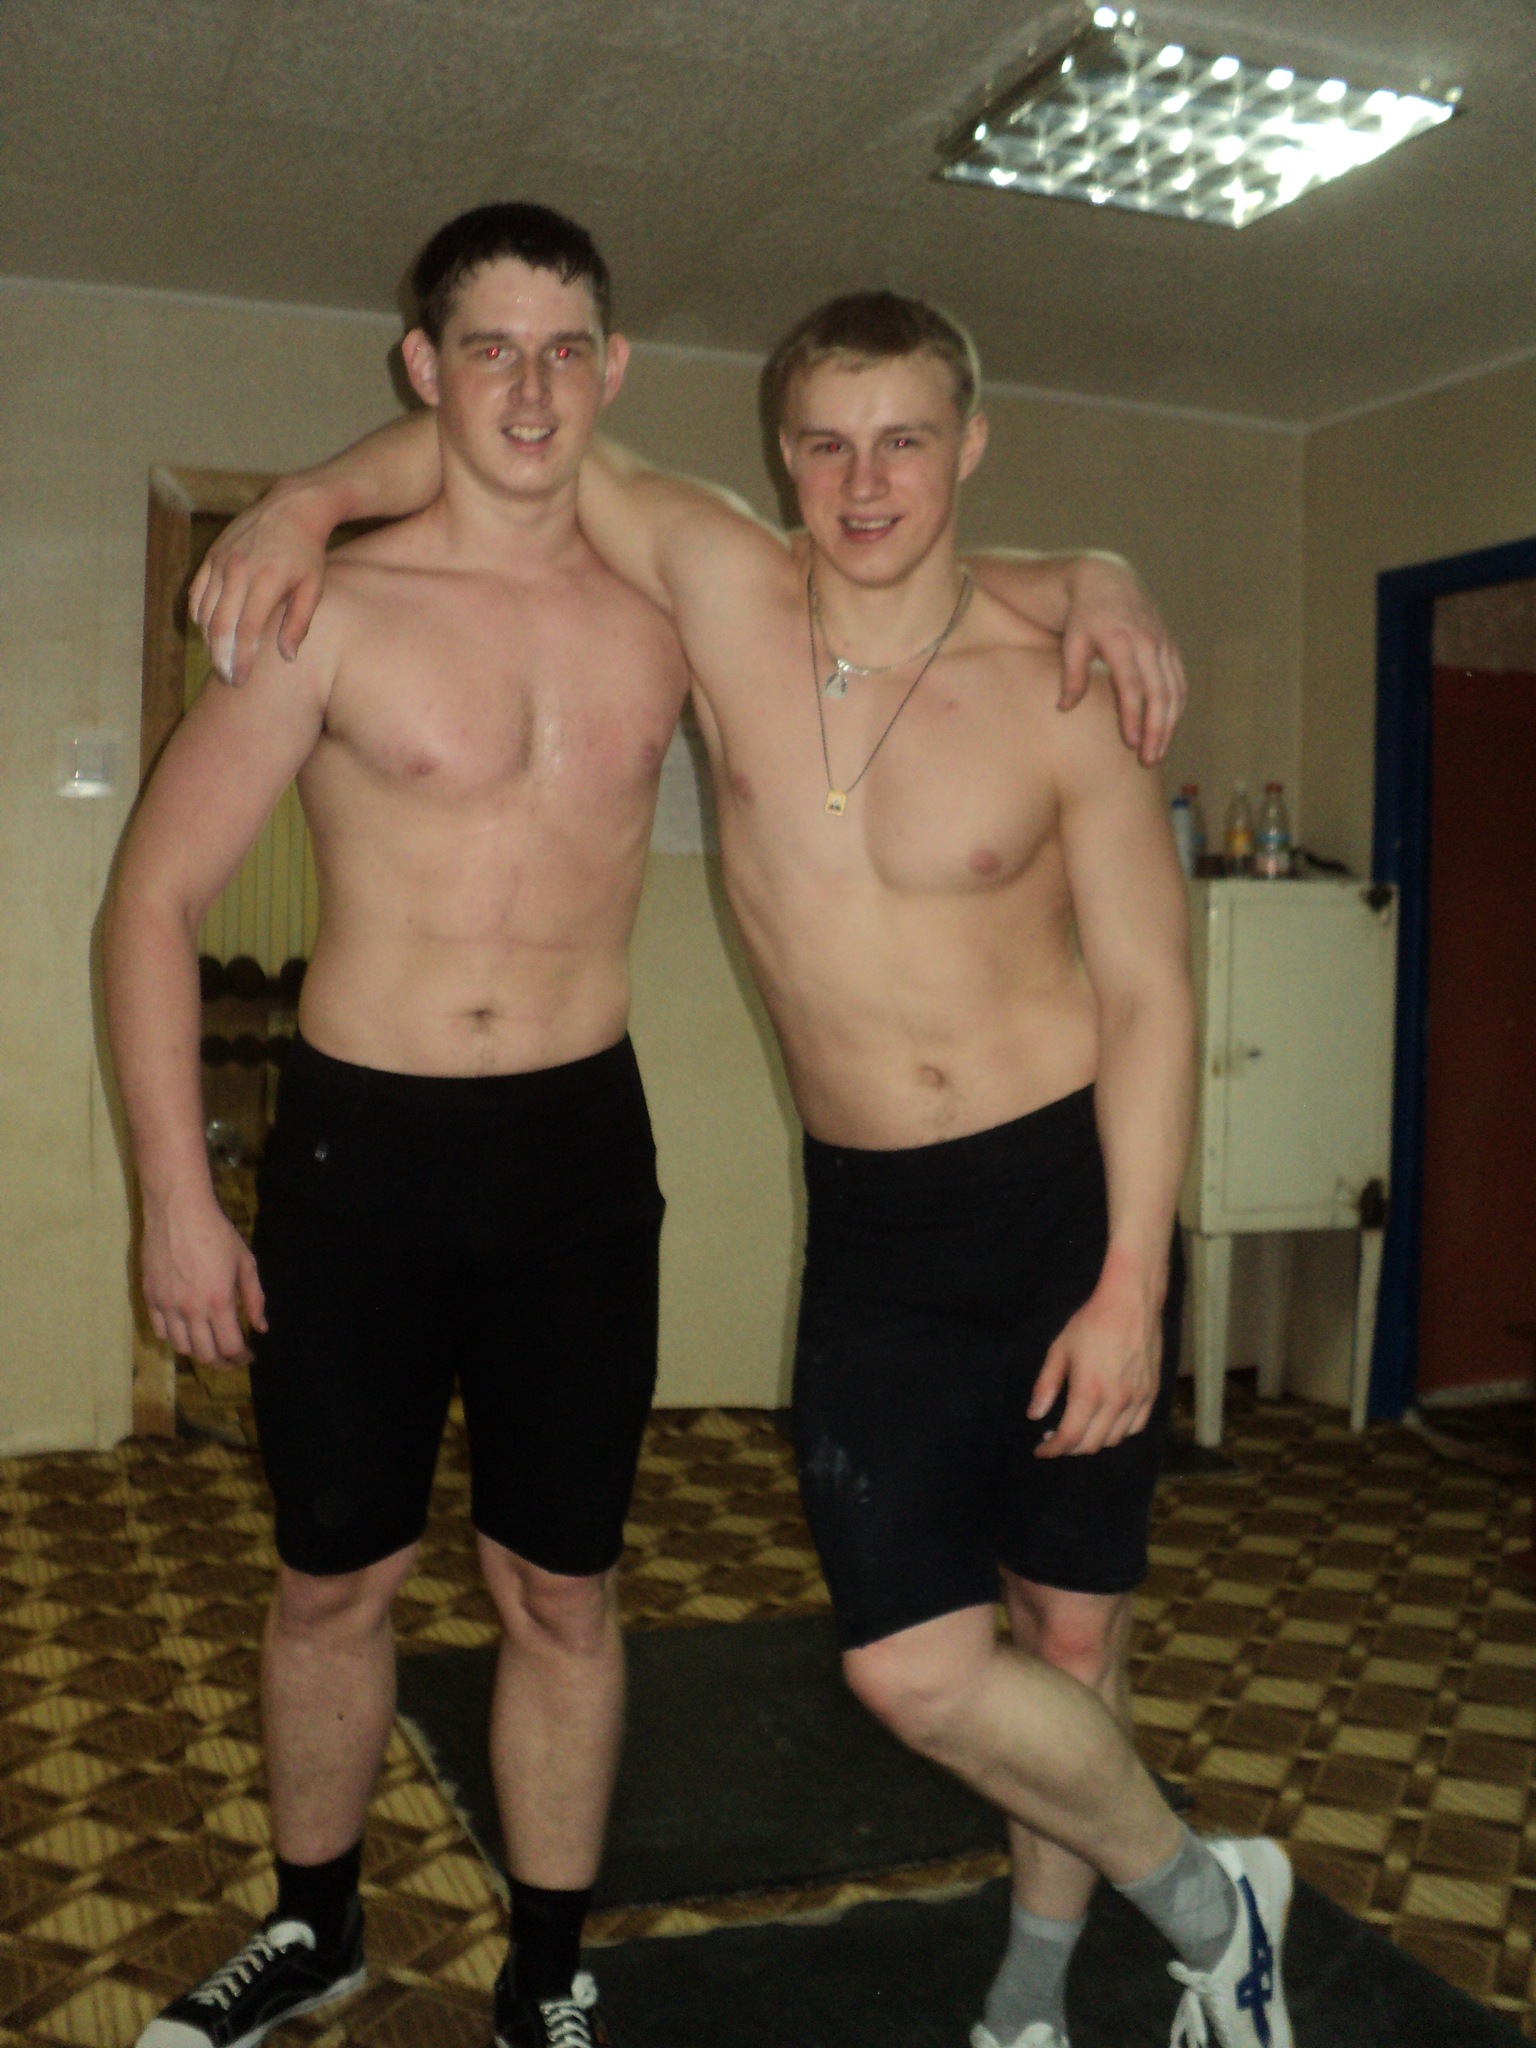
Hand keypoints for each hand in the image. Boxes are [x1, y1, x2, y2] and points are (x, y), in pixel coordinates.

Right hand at [141, 1193, 266, 1367]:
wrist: (178, 1211)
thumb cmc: (217, 1234)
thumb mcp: (245, 1263)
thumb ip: (254, 1299)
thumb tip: (261, 1328)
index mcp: (218, 1302)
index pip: (230, 1347)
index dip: (241, 1358)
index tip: (248, 1357)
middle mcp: (190, 1310)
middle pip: (205, 1354)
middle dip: (222, 1362)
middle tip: (232, 1359)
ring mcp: (167, 1305)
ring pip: (181, 1347)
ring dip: (198, 1352)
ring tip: (210, 1346)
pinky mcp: (150, 1297)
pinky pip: (161, 1330)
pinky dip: (175, 1337)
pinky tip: (187, 1331)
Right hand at [189, 485, 332, 686]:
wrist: (292, 507)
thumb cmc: (308, 552)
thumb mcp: (313, 587)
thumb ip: (298, 623)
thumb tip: (287, 657)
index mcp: (266, 582)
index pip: (245, 631)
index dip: (240, 660)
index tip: (240, 681)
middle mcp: (238, 571)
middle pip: (219, 626)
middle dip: (221, 658)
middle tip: (228, 679)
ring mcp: (221, 561)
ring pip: (204, 612)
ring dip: (209, 641)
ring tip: (220, 660)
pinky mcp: (211, 555)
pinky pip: (197, 593)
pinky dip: (199, 616)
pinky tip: (209, 631)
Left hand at [1029, 1250, 1164, 1458]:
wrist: (1131, 1303)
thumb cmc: (1091, 1323)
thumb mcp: (1059, 1350)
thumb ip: (1046, 1385)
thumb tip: (1034, 1415)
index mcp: (1089, 1392)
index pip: (1069, 1437)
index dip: (1052, 1449)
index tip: (1040, 1450)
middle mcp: (1115, 1402)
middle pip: (1091, 1444)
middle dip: (1069, 1448)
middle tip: (1055, 1438)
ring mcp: (1137, 1400)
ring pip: (1114, 1440)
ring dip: (1093, 1442)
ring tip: (1078, 1430)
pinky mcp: (1151, 1393)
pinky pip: (1134, 1427)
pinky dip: (1117, 1433)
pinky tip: (1105, 1423)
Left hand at [1059, 559, 1186, 766]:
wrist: (1107, 581)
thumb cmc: (1082, 616)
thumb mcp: (1071, 641)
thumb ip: (1071, 675)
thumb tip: (1064, 707)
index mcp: (1122, 641)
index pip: (1132, 686)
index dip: (1133, 716)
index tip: (1130, 744)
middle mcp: (1148, 642)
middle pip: (1160, 693)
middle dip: (1156, 729)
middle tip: (1149, 759)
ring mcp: (1163, 644)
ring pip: (1175, 690)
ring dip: (1169, 723)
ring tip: (1158, 752)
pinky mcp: (1170, 646)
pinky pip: (1179, 681)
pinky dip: (1177, 707)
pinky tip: (1168, 728)